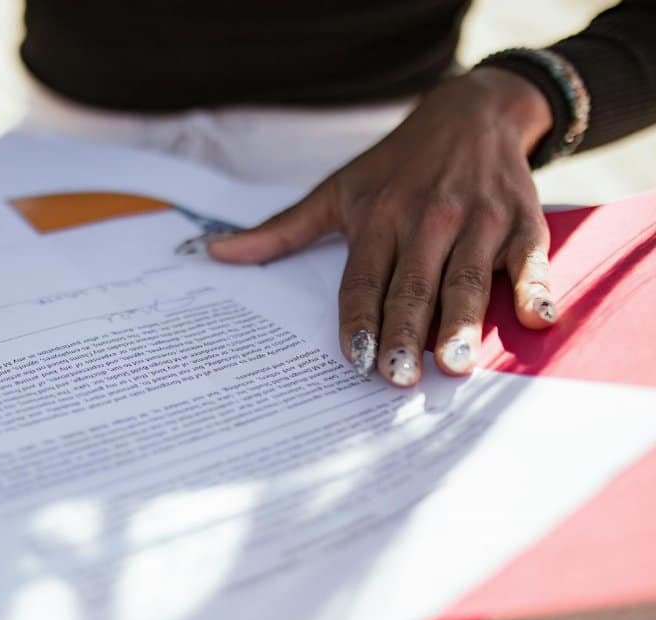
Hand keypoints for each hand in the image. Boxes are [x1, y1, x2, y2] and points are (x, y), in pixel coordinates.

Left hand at [209, 68, 557, 385]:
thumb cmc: (395, 166)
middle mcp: (426, 219)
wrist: (471, 112)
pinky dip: (534, 286)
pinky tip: (535, 317)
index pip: (363, 280)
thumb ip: (281, 231)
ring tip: (454, 363)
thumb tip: (214, 253)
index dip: (359, 320)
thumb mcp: (336, 191)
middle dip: (404, 332)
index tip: (355, 360)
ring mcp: (476, 220)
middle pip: (413, 286)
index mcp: (377, 219)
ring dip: (461, 322)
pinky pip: (528, 258)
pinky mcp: (521, 220)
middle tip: (398, 377)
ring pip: (467, 278)